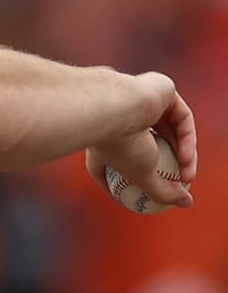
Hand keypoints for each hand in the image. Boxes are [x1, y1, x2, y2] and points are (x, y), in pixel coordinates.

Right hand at [84, 72, 197, 207]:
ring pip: (170, 131)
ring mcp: (142, 101)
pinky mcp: (161, 89)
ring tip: (187, 175)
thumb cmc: (120, 144)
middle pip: (152, 145)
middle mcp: (121, 118)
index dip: (137, 179)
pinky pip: (180, 117)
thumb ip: (163, 191)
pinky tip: (187, 158)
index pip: (122, 159)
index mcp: (105, 137)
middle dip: (170, 166)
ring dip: (183, 156)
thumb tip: (186, 203)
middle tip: (180, 182)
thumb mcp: (142, 176)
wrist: (115, 107)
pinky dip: (187, 139)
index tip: (150, 196)